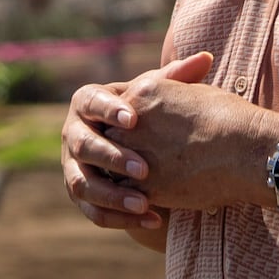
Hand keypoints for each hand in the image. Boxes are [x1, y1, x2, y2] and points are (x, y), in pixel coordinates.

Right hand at [60, 53, 212, 229]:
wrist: (134, 149)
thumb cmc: (147, 115)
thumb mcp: (157, 96)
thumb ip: (177, 78)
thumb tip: (206, 58)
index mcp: (87, 102)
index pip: (91, 102)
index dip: (108, 111)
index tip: (133, 120)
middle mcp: (72, 134)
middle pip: (83, 145)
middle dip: (112, 158)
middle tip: (144, 169)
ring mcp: (72, 167)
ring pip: (83, 184)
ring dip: (112, 196)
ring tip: (144, 204)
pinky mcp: (81, 195)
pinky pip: (94, 212)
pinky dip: (120, 219)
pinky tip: (152, 220)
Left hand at [106, 52, 278, 211]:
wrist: (248, 149)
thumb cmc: (230, 117)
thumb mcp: (194, 90)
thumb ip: (169, 91)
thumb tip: (165, 90)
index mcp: (144, 92)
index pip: (119, 110)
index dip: (128, 125)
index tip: (139, 134)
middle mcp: (134, 121)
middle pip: (111, 136)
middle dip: (120, 147)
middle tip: (130, 157)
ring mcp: (138, 153)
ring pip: (114, 167)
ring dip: (123, 173)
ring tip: (144, 177)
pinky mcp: (148, 185)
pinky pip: (127, 193)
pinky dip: (135, 196)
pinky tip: (151, 195)